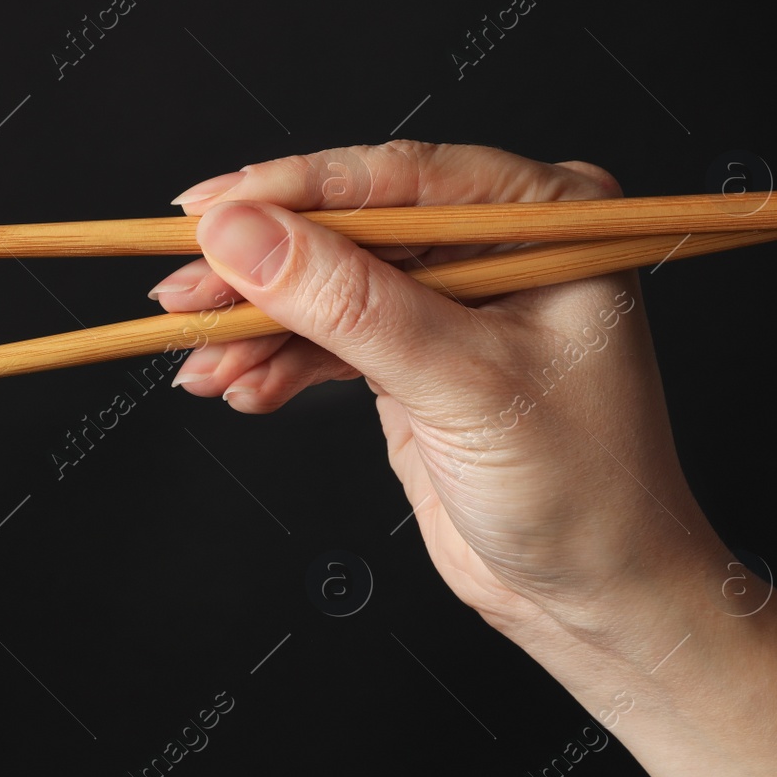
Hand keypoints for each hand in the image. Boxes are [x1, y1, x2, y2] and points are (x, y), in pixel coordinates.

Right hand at [155, 141, 726, 643]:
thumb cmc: (582, 489)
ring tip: (199, 363)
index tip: (210, 212)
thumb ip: (349, 304)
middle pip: (349, 229)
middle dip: (261, 268)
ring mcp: (449, 300)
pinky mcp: (412, 356)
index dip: (295, 190)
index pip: (400, 178)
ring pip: (325, 287)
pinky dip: (276, 366)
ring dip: (255, 328)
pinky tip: (238, 389)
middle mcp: (496, 243)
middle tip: (181, 290)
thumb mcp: (460, 383)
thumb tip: (242, 235)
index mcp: (546, 214)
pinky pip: (325, 341)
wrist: (595, 598)